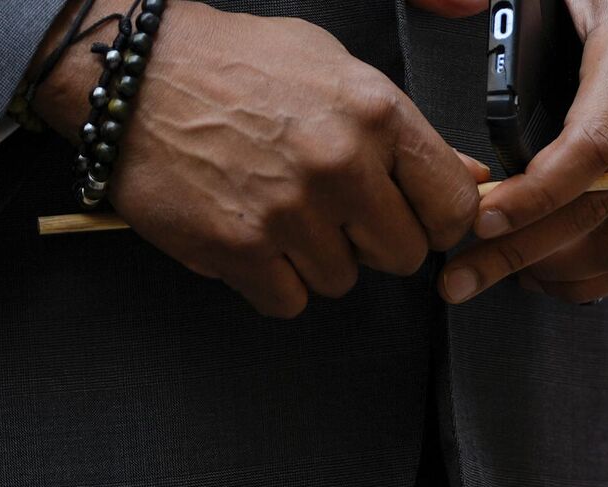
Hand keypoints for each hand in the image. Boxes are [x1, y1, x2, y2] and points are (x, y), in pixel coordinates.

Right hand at [34, 1, 487, 317]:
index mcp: (376, 114)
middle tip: (335, 213)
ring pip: (341, 280)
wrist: (137, 74)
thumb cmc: (237, 65)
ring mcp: (290, 211)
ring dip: (315, 259)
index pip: (453, 205)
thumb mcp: (336, 71)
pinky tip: (252, 235)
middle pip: (401, 255)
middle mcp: (340, 164)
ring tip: (279, 209)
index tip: (416, 219)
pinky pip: (288, 301)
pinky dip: (271, 281)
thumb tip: (470, 175)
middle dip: (373, 242)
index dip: (438, 221)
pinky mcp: (241, 248)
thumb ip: (404, 131)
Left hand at [439, 0, 607, 304]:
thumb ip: (538, 47)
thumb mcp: (588, 0)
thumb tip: (490, 105)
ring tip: (504, 276)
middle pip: (595, 215)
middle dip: (519, 255)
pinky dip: (601, 275)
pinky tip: (558, 274)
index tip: (483, 220)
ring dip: (558, 274)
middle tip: (462, 277)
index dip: (533, 196)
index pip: (589, 151)